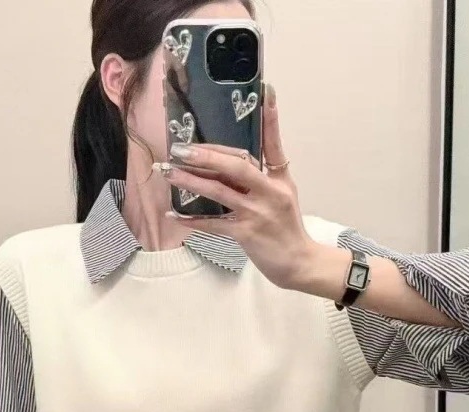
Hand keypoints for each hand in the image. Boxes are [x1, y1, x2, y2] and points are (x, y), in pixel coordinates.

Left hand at [158, 85, 315, 289]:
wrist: (298, 263)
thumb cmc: (285, 228)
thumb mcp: (283, 194)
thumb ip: (263, 174)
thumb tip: (232, 158)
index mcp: (279, 179)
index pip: (273, 144)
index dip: (270, 119)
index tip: (265, 91)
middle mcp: (270, 192)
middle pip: (238, 165)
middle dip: (207, 155)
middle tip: (180, 147)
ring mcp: (258, 214)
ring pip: (220, 192)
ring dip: (192, 181)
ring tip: (169, 172)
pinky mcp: (247, 234)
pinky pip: (214, 224)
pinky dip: (192, 220)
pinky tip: (173, 214)